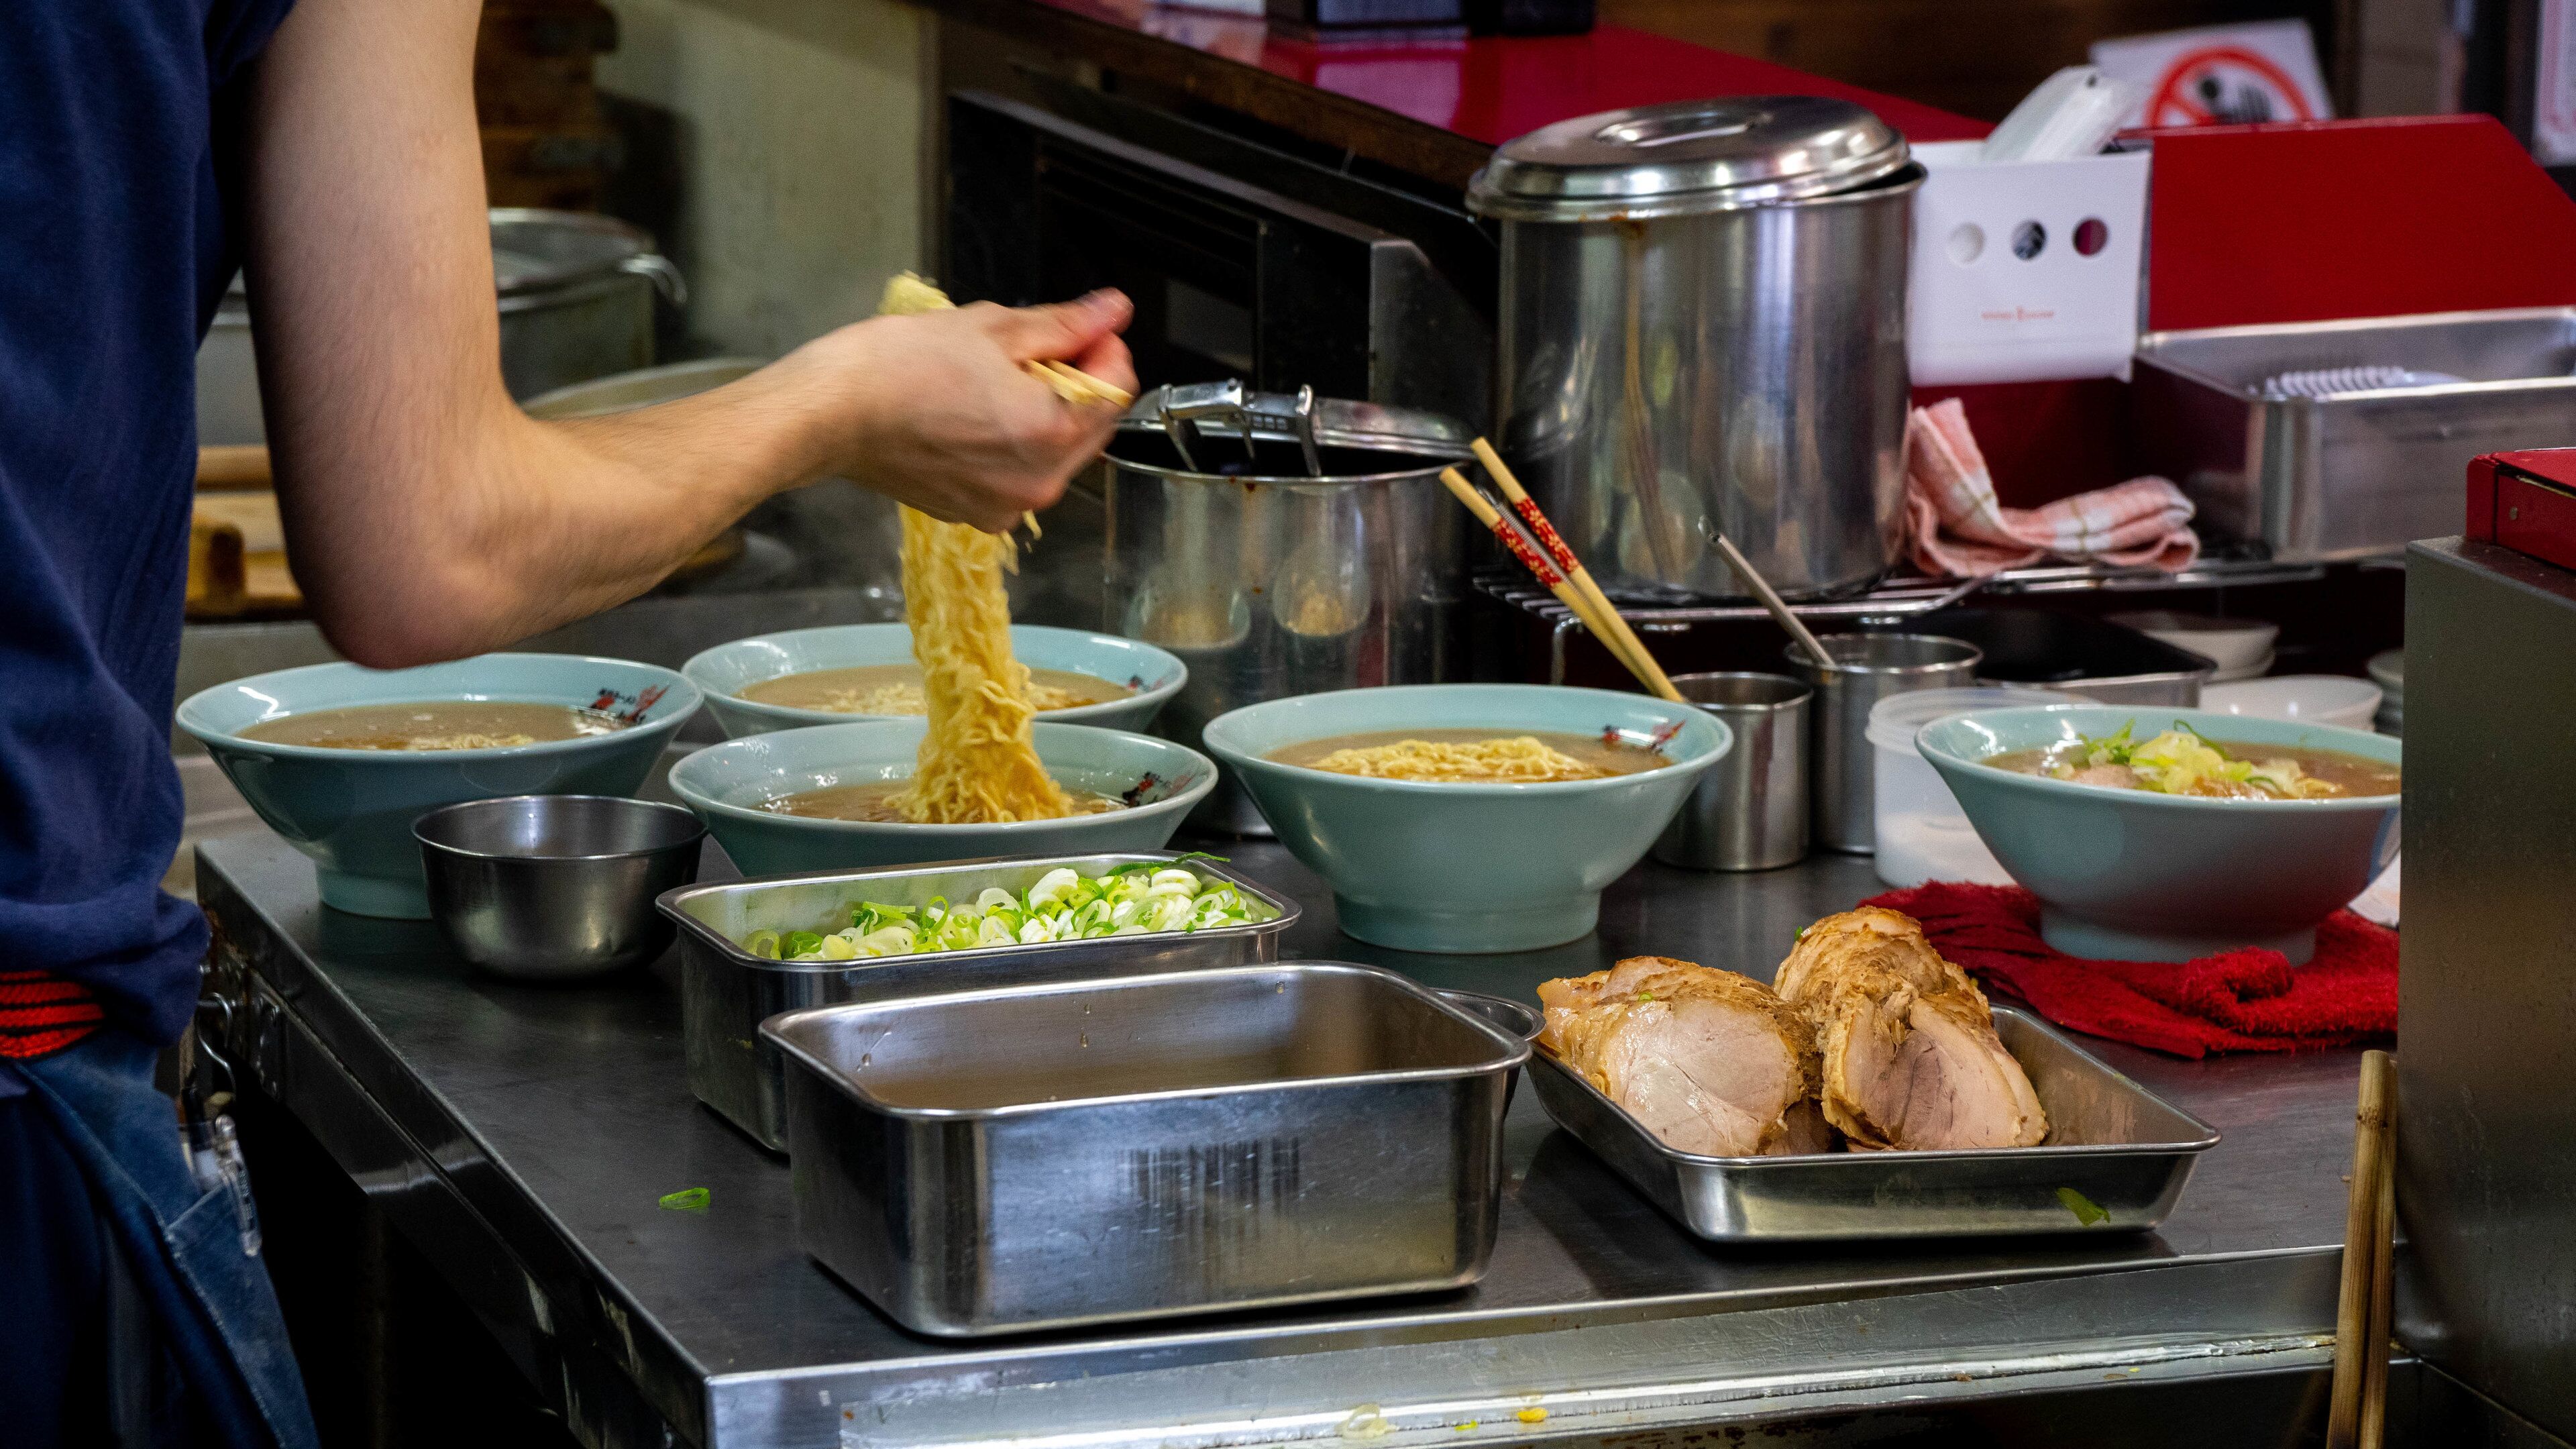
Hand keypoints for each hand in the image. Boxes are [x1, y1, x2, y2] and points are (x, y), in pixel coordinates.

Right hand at [783, 289, 1137, 531]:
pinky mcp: (974, 514)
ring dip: (1044, 412)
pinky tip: (973, 411)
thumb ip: (1065, 324)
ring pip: (1054, 452)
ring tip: (994, 378)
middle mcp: (1038, 484)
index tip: (1080, 328)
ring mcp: (1005, 507)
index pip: (1117, 390)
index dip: (1105, 349)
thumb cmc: (899, 367)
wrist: (829, 415)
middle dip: (1076, 383)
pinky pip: (1016, 474)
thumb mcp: (992, 327)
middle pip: (1091, 427)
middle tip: (1033, 348)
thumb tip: (1113, 309)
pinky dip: (1011, 443)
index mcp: (1052, 434)